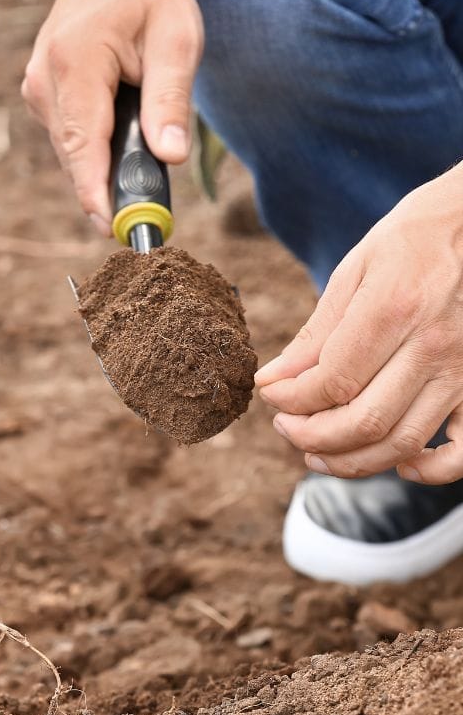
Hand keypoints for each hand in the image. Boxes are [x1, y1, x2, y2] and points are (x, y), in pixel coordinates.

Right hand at [22, 0, 202, 234]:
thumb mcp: (177, 38)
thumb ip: (171, 98)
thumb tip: (171, 158)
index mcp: (76, 63)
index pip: (83, 142)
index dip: (96, 191)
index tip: (109, 229)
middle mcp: (45, 80)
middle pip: (75, 156)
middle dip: (108, 191)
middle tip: (146, 222)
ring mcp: (37, 90)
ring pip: (71, 153)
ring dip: (104, 171)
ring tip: (142, 175)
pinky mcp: (42, 99)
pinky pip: (70, 141)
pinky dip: (96, 154)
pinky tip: (122, 144)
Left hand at [255, 164, 462, 484]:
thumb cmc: (408, 243)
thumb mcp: (352, 272)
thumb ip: (314, 334)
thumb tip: (272, 381)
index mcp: (393, 310)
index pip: (331, 381)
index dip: (290, 400)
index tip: (270, 395)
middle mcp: (432, 346)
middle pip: (364, 421)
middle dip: (311, 436)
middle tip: (286, 428)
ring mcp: (462, 371)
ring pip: (402, 443)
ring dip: (351, 461)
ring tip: (316, 452)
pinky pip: (462, 452)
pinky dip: (429, 471)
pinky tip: (397, 464)